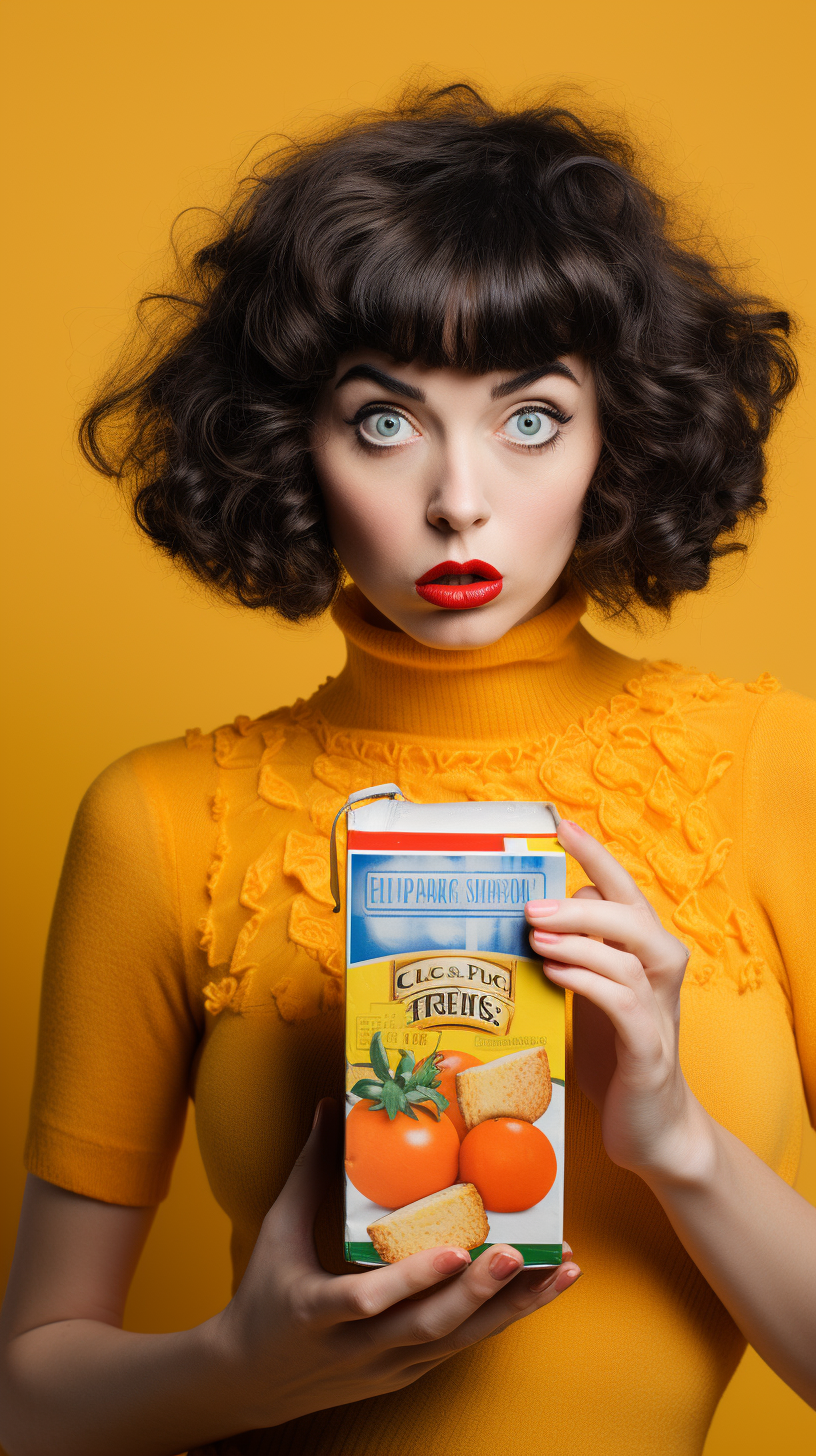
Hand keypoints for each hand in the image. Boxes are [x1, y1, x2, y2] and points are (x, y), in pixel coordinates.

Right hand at [211, 1100, 580, 1429]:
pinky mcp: (407, 1375)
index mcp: (317, 1311)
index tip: (455, 1249)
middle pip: (427, 1328)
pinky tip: (539, 1291)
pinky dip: (502, 1318)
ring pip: (456, 1341)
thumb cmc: (263, 1297)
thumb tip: (329, 1105)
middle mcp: (358, 1349)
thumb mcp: (277, 1232)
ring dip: (512, 1308)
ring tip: (560, 1271)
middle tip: (522, 1253)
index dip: (414, 1278)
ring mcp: (387, 1368)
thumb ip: (310, 1171)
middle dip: (479, 1292)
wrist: (249, 1381)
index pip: (368, 1300)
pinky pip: (460, 1346)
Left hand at [526, 820, 710, 1181]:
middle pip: (633, 916)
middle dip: (583, 902)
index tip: (563, 827)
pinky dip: (590, 982)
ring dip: (580, 940)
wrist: (654, 1131)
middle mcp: (658, 975)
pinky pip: (624, 1004)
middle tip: (532, 904)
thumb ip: (575, 958)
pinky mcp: (649, 1051)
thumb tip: (528, 917)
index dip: (596, 857)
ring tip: (537, 935)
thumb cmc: (617, 1059)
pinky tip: (557, 975)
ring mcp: (657, 1012)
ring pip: (630, 956)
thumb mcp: (593, 998)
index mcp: (643, 956)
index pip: (624, 893)